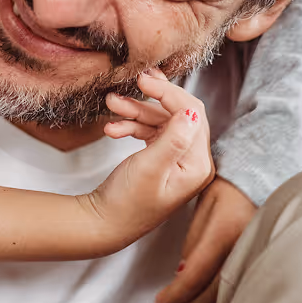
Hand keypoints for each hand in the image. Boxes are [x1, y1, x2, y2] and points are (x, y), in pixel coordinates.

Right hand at [83, 70, 214, 250]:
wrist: (103, 223)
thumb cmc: (127, 203)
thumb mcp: (150, 167)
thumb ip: (172, 138)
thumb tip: (192, 111)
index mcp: (198, 164)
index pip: (192, 114)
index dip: (169, 93)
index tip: (144, 79)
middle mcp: (192, 160)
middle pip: (177, 113)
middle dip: (152, 99)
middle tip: (134, 80)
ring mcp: (175, 159)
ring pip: (159, 120)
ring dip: (135, 111)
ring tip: (111, 103)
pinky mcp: (159, 158)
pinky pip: (148, 131)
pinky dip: (131, 125)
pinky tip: (112, 128)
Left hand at [155, 176, 256, 302]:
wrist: (266, 175)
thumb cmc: (232, 183)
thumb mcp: (206, 200)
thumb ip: (194, 236)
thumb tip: (181, 271)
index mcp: (226, 229)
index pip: (196, 272)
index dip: (177, 292)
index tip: (161, 301)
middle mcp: (244, 246)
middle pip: (213, 292)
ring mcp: (257, 254)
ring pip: (229, 294)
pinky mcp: (262, 258)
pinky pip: (240, 287)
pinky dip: (221, 300)